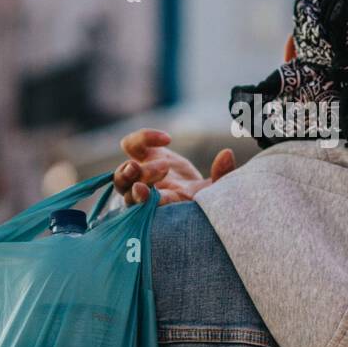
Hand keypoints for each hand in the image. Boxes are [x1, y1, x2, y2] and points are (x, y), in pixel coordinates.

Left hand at [114, 129, 236, 206]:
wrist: (194, 190)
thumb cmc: (208, 194)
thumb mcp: (219, 188)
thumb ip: (224, 174)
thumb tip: (226, 153)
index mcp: (167, 206)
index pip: (147, 208)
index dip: (142, 201)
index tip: (142, 191)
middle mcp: (149, 194)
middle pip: (128, 193)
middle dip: (142, 179)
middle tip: (164, 169)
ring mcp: (141, 175)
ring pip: (120, 177)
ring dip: (127, 171)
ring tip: (139, 162)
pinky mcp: (141, 156)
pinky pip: (131, 145)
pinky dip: (143, 138)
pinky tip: (166, 138)